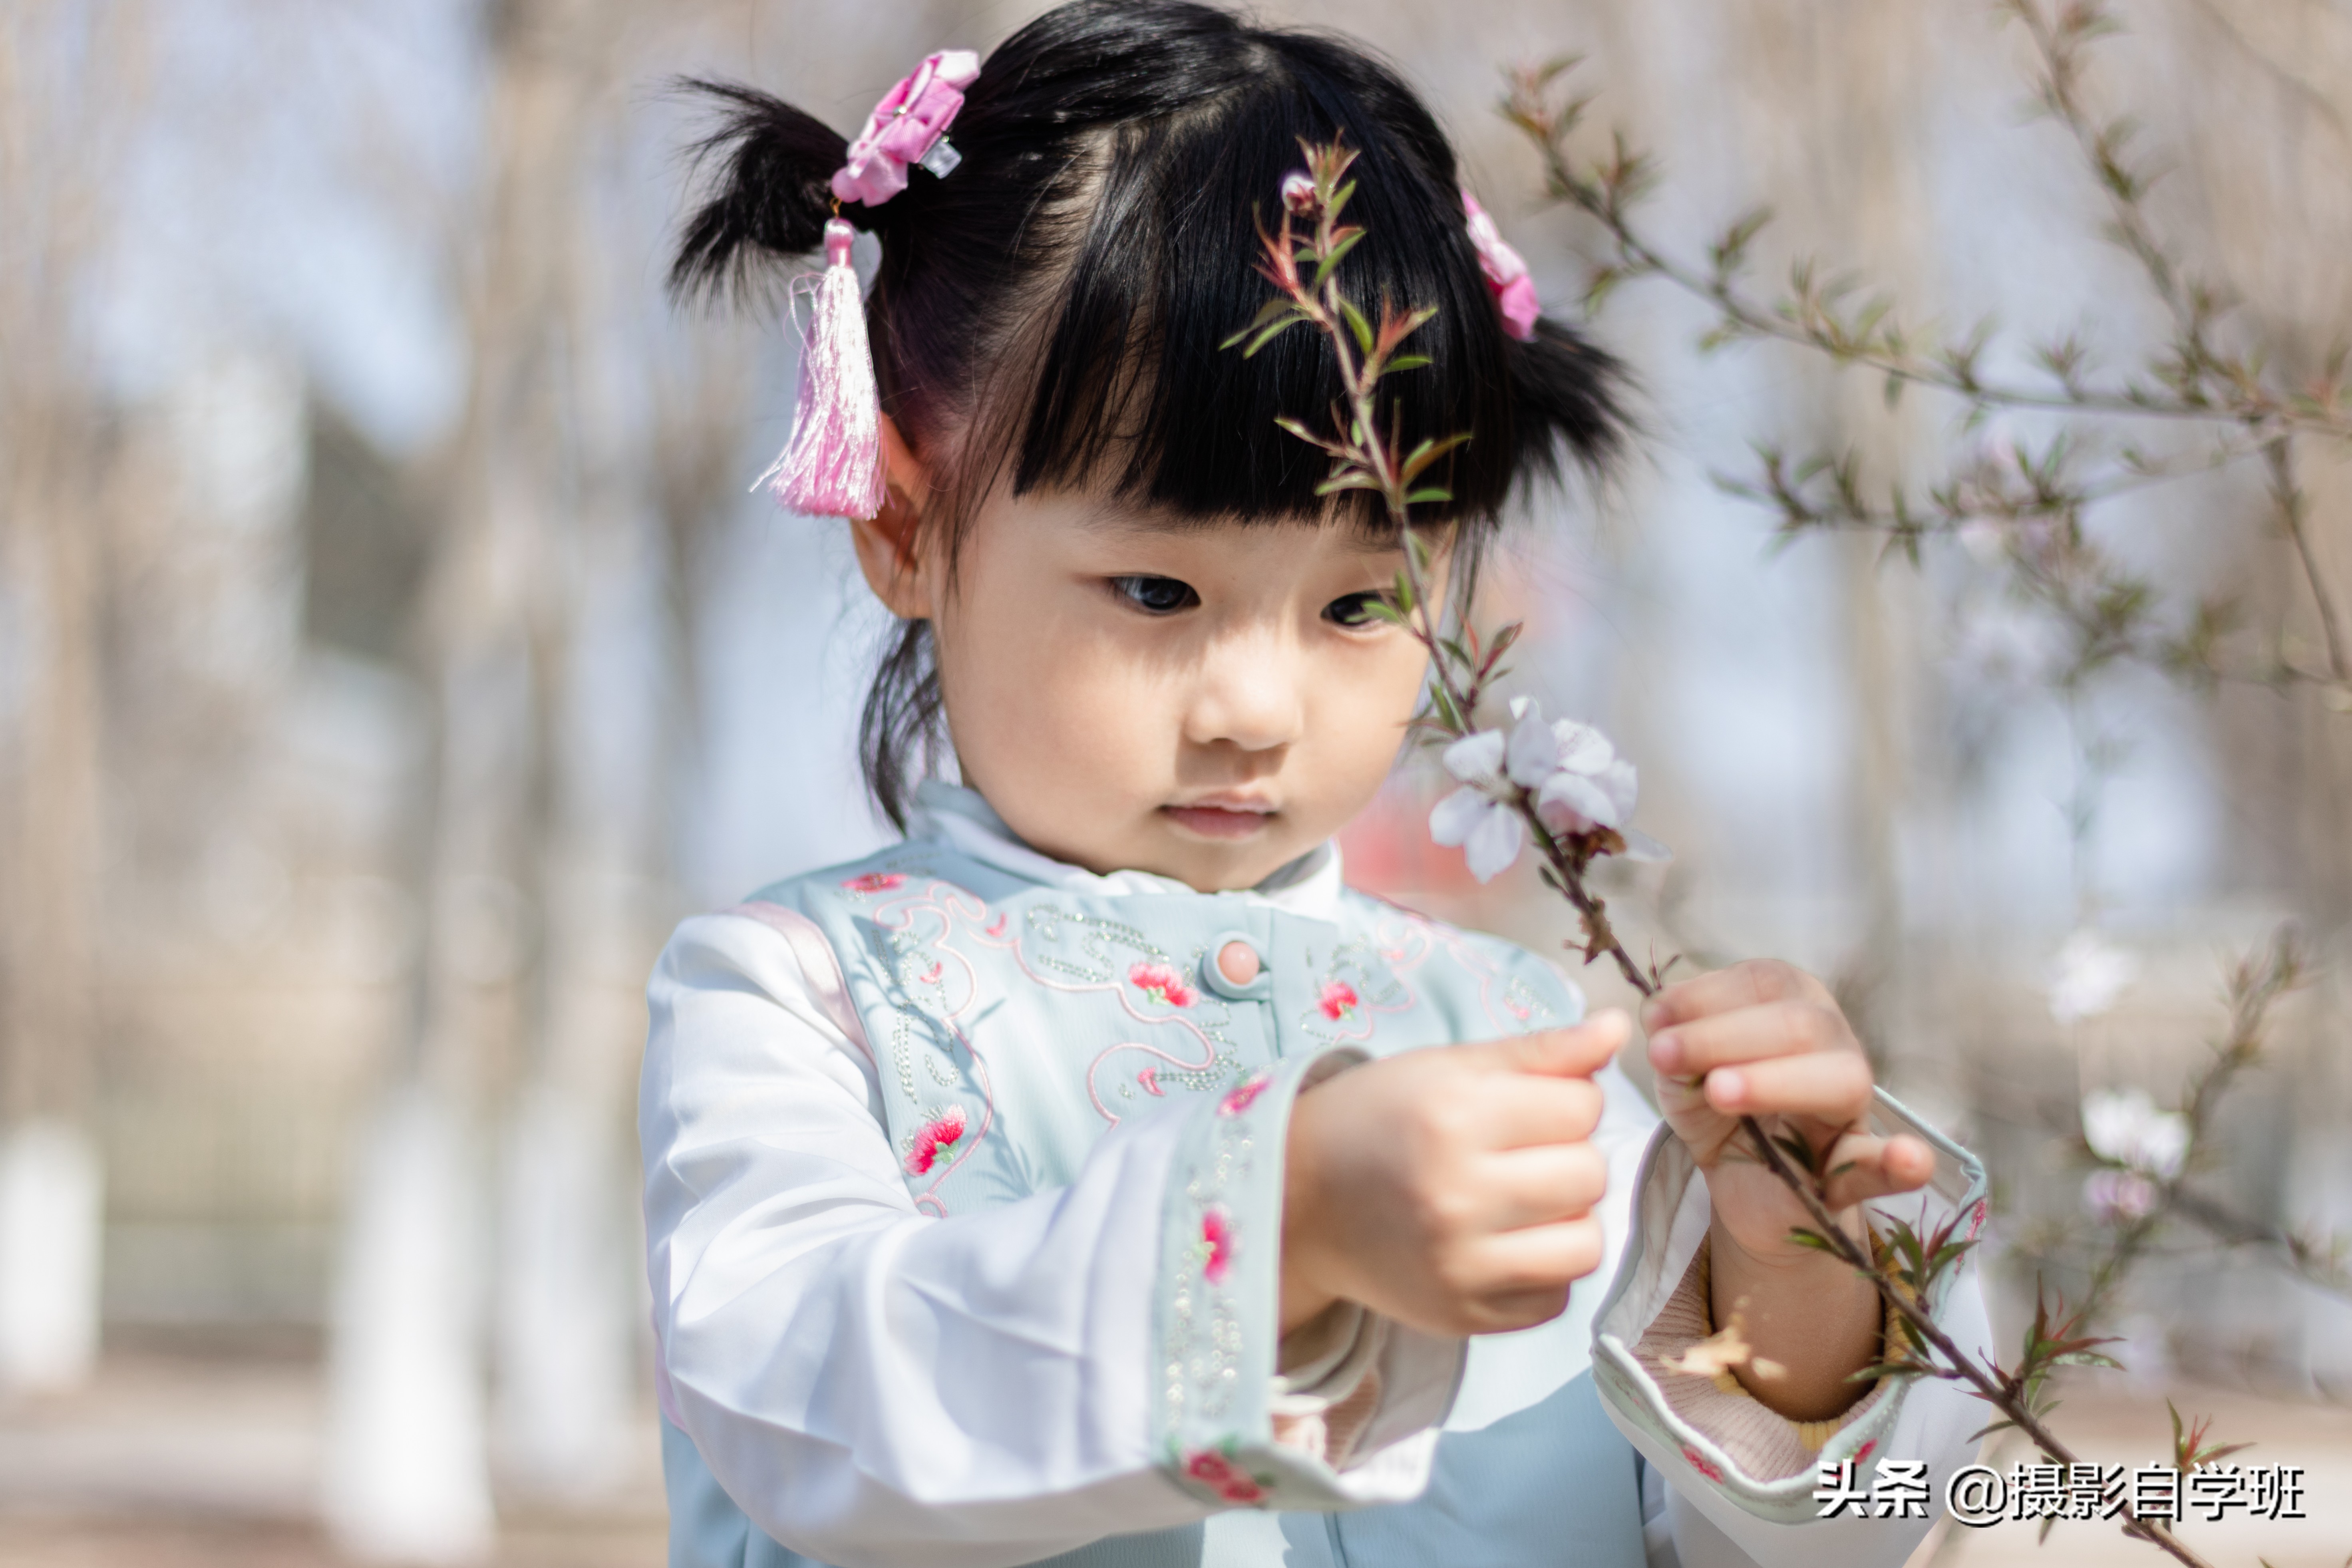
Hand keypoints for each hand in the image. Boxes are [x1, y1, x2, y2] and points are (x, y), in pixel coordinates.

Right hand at [1279, 1013, 1625, 1339]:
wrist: (1298, 1201)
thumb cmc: (1376, 1120)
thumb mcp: (1447, 1068)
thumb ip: (1540, 1050)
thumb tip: (1620, 1029)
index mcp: (1453, 1116)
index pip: (1582, 1105)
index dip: (1563, 1100)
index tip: (1523, 1107)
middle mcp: (1457, 1194)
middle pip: (1590, 1173)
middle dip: (1567, 1156)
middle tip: (1517, 1154)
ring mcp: (1460, 1265)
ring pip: (1586, 1243)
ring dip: (1566, 1219)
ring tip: (1521, 1202)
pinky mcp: (1462, 1316)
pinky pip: (1556, 1299)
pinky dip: (1541, 1272)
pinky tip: (1501, 1244)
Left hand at [1642, 960, 1934, 1418]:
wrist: (1740, 1185)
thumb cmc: (1716, 1110)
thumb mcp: (1682, 1071)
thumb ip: (1674, 1039)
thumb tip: (1660, 1014)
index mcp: (1792, 1004)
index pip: (1764, 982)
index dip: (1707, 996)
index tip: (1656, 1021)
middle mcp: (1832, 1044)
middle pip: (1802, 1024)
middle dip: (1726, 1035)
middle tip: (1666, 1056)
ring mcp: (1851, 1106)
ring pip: (1841, 1079)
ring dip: (1777, 1081)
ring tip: (1718, 1091)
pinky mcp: (1855, 1167)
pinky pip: (1888, 1165)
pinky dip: (1900, 1162)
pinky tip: (1907, 1158)